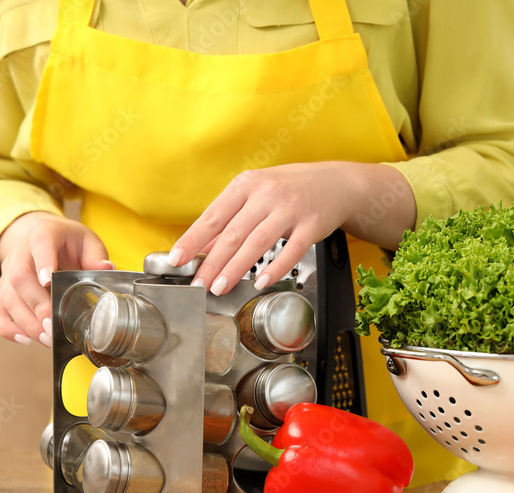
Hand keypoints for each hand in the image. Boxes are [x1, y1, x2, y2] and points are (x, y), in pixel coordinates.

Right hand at [0, 211, 112, 346]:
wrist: (33, 236)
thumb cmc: (65, 241)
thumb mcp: (86, 240)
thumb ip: (95, 255)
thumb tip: (105, 269)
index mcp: (43, 234)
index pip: (40, 244)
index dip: (42, 261)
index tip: (48, 280)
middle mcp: (20, 254)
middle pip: (19, 278)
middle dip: (36, 304)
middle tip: (53, 325)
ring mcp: (7, 273)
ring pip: (7, 298)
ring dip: (26, 322)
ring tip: (46, 338)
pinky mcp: (2, 291)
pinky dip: (8, 328)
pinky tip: (26, 339)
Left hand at [167, 162, 415, 294]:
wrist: (336, 183)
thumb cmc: (291, 189)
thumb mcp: (256, 194)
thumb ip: (230, 218)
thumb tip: (200, 246)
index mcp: (247, 185)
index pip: (213, 216)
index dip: (193, 239)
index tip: (177, 259)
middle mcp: (267, 194)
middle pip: (233, 234)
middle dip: (212, 262)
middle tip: (198, 283)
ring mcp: (291, 209)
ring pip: (257, 243)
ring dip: (236, 268)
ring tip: (220, 286)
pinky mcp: (312, 224)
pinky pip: (291, 250)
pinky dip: (274, 268)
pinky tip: (261, 282)